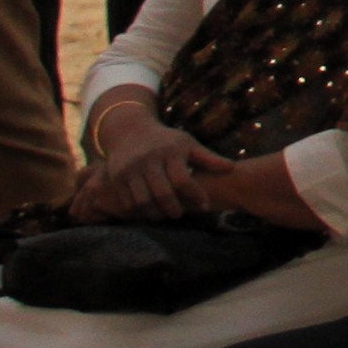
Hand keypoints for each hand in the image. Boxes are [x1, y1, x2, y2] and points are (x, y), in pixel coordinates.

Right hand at [72, 109, 209, 220]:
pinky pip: (126, 202)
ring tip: (164, 215)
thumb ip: (209, 158)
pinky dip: (137, 212)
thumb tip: (232, 168)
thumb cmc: (166, 141)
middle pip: (162, 193)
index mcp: (169, 151)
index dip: (196, 195)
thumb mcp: (188, 144)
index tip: (205, 205)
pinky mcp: (115, 178)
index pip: (183, 180)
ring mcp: (129, 169)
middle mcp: (148, 160)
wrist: (130, 132)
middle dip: (173, 208)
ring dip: (155, 213)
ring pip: (142, 201)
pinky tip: (148, 212)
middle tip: (180, 214)